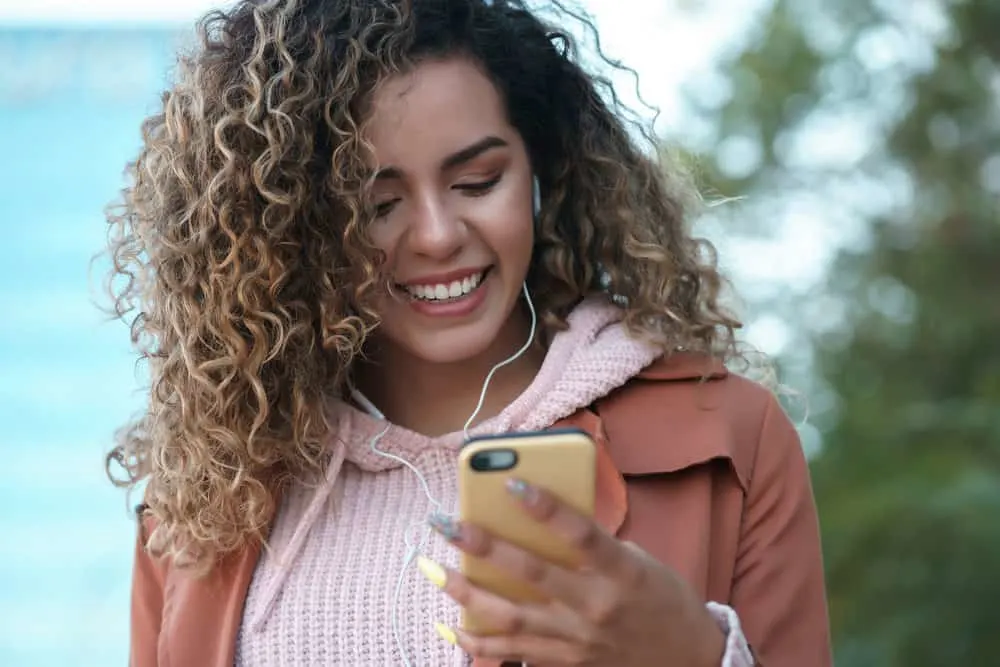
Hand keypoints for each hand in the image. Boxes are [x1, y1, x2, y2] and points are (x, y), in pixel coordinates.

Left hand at [422, 478, 725, 665]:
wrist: (687, 659)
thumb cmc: (662, 597)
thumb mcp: (638, 560)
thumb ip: (592, 542)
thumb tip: (538, 514)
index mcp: (622, 572)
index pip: (580, 533)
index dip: (546, 508)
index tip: (511, 482)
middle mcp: (597, 607)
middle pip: (533, 574)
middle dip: (484, 547)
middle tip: (447, 524)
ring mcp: (578, 639)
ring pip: (511, 616)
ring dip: (467, 593)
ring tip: (433, 569)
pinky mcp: (566, 661)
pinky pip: (514, 654)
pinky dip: (478, 641)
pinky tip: (449, 625)